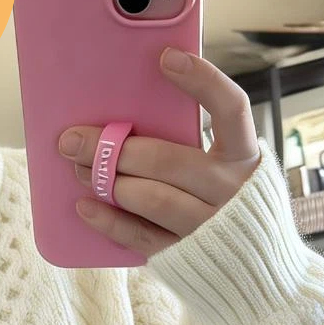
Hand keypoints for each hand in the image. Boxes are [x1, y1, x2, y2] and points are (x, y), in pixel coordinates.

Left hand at [58, 47, 261, 256]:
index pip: (231, 108)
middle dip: (114, 148)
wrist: (248, 266)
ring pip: (150, 197)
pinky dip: (109, 220)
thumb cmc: (222, 201)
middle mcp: (230, 189)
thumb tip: (124, 118)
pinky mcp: (185, 253)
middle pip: (167, 159)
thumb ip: (190, 142)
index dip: (202, 80)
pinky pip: (140, 235)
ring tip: (79, 170)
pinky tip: (85, 206)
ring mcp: (208, 224)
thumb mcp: (222, 166)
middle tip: (74, 139)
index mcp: (243, 155)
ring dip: (107, 182)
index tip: (166, 57)